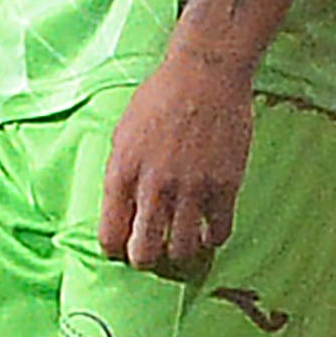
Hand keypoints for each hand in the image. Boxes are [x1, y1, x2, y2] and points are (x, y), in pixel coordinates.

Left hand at [98, 44, 254, 279]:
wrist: (203, 76)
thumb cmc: (157, 100)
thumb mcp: (122, 135)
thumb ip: (120, 174)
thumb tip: (120, 210)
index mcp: (121, 174)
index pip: (110, 235)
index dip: (114, 249)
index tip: (120, 247)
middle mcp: (154, 187)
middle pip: (145, 252)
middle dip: (143, 260)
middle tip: (149, 255)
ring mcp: (191, 188)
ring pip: (183, 249)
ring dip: (179, 253)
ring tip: (179, 246)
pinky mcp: (225, 185)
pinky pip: (219, 231)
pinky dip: (212, 238)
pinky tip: (207, 230)